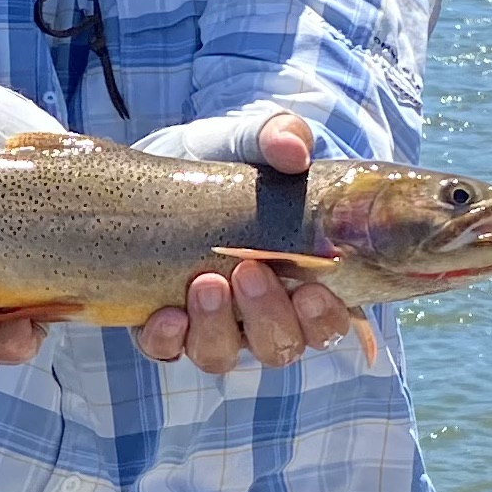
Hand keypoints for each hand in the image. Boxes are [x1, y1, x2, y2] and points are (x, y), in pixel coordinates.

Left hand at [137, 113, 352, 371]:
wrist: (171, 162)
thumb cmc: (231, 161)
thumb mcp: (254, 141)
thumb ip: (280, 137)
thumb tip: (294, 151)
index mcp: (300, 281)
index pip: (327, 323)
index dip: (324, 318)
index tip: (313, 289)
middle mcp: (260, 314)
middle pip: (279, 346)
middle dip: (268, 317)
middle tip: (250, 271)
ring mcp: (211, 322)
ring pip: (223, 354)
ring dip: (217, 327)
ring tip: (206, 283)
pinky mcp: (164, 321)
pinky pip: (166, 349)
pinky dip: (166, 338)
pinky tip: (165, 315)